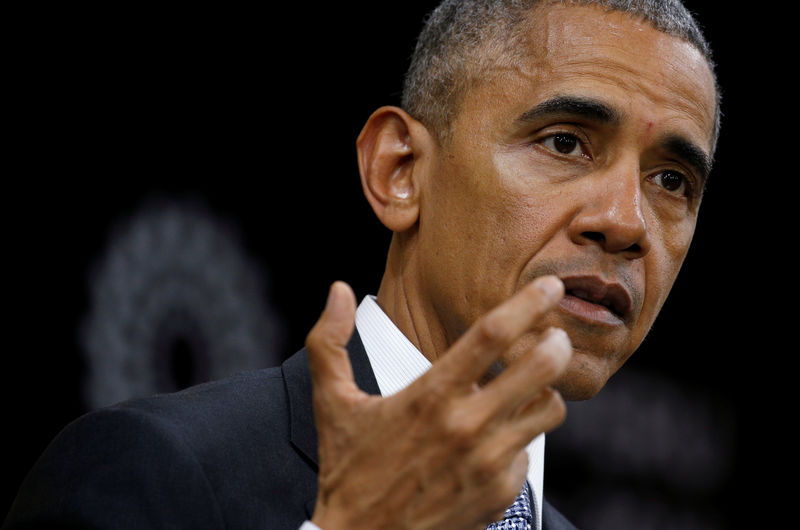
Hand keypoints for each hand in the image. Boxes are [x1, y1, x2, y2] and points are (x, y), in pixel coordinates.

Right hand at [306, 277, 570, 529]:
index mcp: (429, 396)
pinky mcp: (501, 493)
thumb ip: (329, 342)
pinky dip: (519, 436)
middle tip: (556, 335)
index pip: (491, 336)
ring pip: (548, 410)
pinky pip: (529, 451)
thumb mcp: (331, 403)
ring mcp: (489, 463)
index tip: (550, 285)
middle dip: (558, 343)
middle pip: (541, 369)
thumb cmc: (348, 469)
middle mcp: (466, 427)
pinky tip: (494, 437)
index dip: (528, 303)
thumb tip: (337, 289)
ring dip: (544, 391)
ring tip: (526, 387)